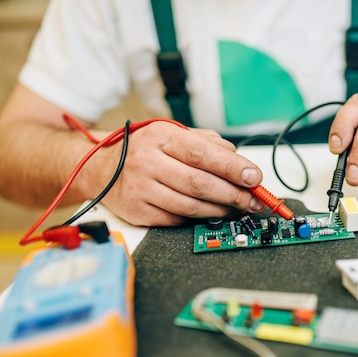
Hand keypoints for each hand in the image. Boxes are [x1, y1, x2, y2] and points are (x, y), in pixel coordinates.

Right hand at [86, 121, 265, 225]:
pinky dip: (198, 218)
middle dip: (234, 194)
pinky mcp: (137, 211)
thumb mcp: (174, 136)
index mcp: (161, 137)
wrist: (102, 169)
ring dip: (220, 210)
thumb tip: (241, 163)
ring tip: (236, 208)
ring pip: (191, 206)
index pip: (203, 153)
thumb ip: (209, 144)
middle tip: (255, 200)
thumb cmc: (147, 151)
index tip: (255, 178)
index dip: (233, 167)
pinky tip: (209, 213)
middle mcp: (147, 161)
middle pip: (200, 183)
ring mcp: (140, 188)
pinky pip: (177, 219)